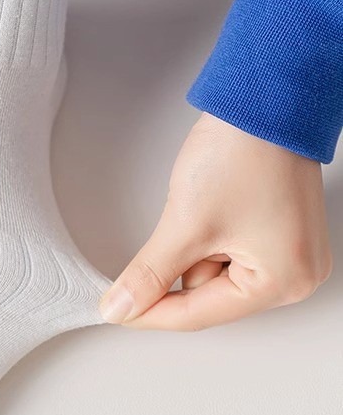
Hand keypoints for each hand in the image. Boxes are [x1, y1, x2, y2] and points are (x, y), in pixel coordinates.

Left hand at [99, 113, 331, 329]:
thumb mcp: (186, 222)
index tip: (117, 310)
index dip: (151, 312)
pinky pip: (230, 248)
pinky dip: (210, 232)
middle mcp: (296, 274)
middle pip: (210, 293)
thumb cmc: (244, 152)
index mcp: (283, 282)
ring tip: (208, 201)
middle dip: (185, 258)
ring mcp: (291, 251)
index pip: (200, 313)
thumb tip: (121, 306)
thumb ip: (149, 273)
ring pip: (216, 269)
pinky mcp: (280, 229)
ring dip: (197, 242)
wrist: (262, 101)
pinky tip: (214, 202)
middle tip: (189, 218)